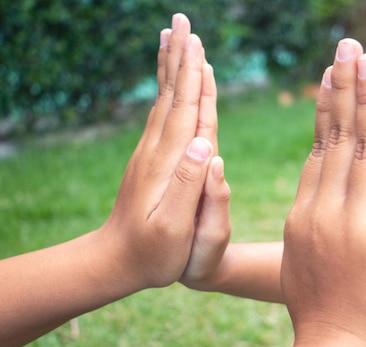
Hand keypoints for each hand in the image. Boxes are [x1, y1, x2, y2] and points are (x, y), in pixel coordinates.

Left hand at [97, 14, 216, 288]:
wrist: (117, 261)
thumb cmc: (154, 253)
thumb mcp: (176, 229)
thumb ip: (192, 187)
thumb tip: (206, 144)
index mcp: (169, 164)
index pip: (185, 112)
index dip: (193, 77)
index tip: (196, 43)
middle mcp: (158, 151)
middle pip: (172, 96)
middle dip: (180, 59)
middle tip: (182, 22)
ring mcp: (152, 153)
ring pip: (165, 100)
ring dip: (172, 68)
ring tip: (175, 39)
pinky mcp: (151, 160)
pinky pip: (162, 116)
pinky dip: (169, 92)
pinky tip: (171, 83)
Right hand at [280, 38, 365, 346]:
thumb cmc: (325, 310)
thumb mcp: (306, 256)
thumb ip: (314, 211)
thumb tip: (320, 164)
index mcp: (304, 215)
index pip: (321, 150)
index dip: (327, 109)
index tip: (332, 76)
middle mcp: (325, 214)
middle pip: (340, 140)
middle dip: (346, 89)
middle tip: (350, 48)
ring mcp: (356, 227)